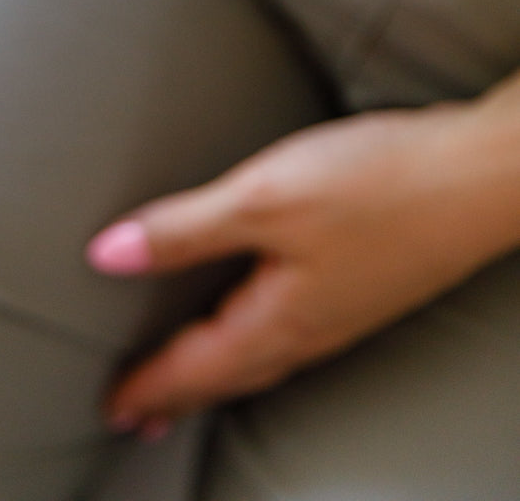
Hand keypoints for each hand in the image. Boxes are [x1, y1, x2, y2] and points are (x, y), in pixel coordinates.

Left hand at [87, 102, 510, 430]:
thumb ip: (184, 229)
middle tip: (138, 413)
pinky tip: (261, 319)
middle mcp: (311, 327)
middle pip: (229, 373)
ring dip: (216, 370)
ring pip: (262, 355)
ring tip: (188, 377)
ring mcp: (343, 308)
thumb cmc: (378, 185)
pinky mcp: (364, 280)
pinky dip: (255, 340)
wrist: (482, 175)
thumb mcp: (263, 199)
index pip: (196, 368)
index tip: (111, 405)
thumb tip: (107, 257)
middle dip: (180, 394)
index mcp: (280, 320)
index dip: (148, 385)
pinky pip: (291, 330)